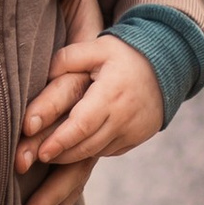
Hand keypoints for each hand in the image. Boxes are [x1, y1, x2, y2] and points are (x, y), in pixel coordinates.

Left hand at [7, 0, 109, 204]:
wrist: (161, 70)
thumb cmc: (114, 44)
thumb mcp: (93, 18)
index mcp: (105, 91)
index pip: (79, 112)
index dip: (56, 128)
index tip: (31, 146)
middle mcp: (108, 123)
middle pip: (77, 154)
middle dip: (50, 181)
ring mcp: (107, 143)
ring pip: (78, 176)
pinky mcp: (100, 155)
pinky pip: (78, 185)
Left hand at [19, 33, 164, 173]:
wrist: (167, 65)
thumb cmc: (125, 54)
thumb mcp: (98, 47)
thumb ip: (68, 58)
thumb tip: (43, 75)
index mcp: (111, 93)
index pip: (82, 125)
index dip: (60, 141)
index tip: (41, 152)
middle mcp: (124, 117)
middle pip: (86, 145)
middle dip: (60, 154)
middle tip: (36, 156)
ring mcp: (133, 131)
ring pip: (97, 152)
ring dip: (72, 156)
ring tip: (50, 154)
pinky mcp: (137, 138)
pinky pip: (109, 151)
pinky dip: (90, 151)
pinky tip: (73, 148)